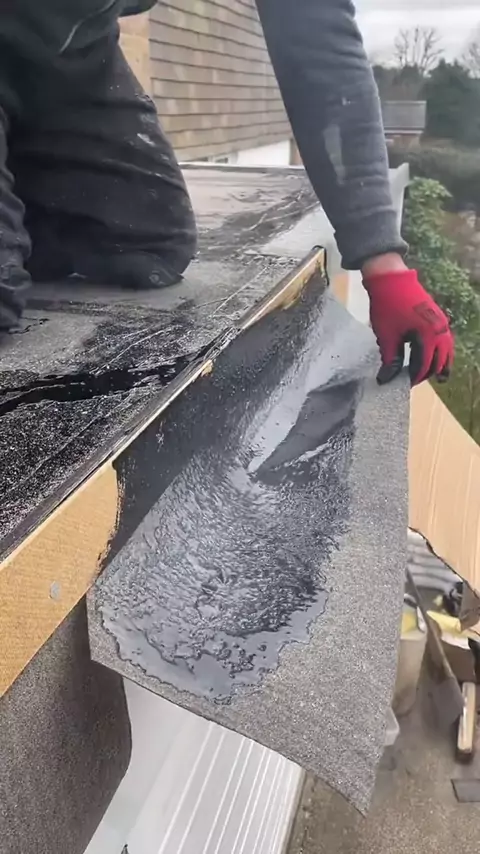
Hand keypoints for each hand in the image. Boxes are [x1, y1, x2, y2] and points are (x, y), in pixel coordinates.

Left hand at [362, 257, 453, 385]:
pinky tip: (433, 355)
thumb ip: (390, 360)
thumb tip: (385, 380)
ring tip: (435, 376)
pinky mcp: (438, 317)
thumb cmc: (387, 307)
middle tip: (414, 381)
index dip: (414, 377)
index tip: (404, 385)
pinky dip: (441, 351)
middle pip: (439, 360)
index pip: (424, 365)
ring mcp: (441, 323)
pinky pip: (445, 340)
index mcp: (428, 337)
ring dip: (440, 364)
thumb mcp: (387, 337)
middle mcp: (440, 331)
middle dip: (428, 373)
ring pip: (446, 351)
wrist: (391, 280)